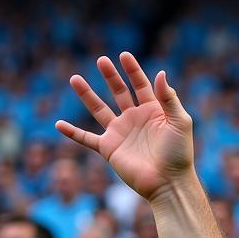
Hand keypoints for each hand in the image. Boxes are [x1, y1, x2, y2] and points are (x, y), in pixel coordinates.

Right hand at [56, 53, 193, 201]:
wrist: (169, 182)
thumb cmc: (179, 154)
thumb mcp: (180, 122)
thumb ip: (169, 99)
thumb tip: (161, 73)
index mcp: (154, 112)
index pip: (141, 86)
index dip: (133, 71)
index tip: (124, 55)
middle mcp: (135, 120)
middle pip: (120, 93)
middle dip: (111, 76)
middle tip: (101, 60)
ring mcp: (121, 133)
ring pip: (99, 110)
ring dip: (87, 95)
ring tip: (75, 78)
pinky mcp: (109, 148)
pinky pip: (86, 139)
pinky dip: (72, 133)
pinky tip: (58, 124)